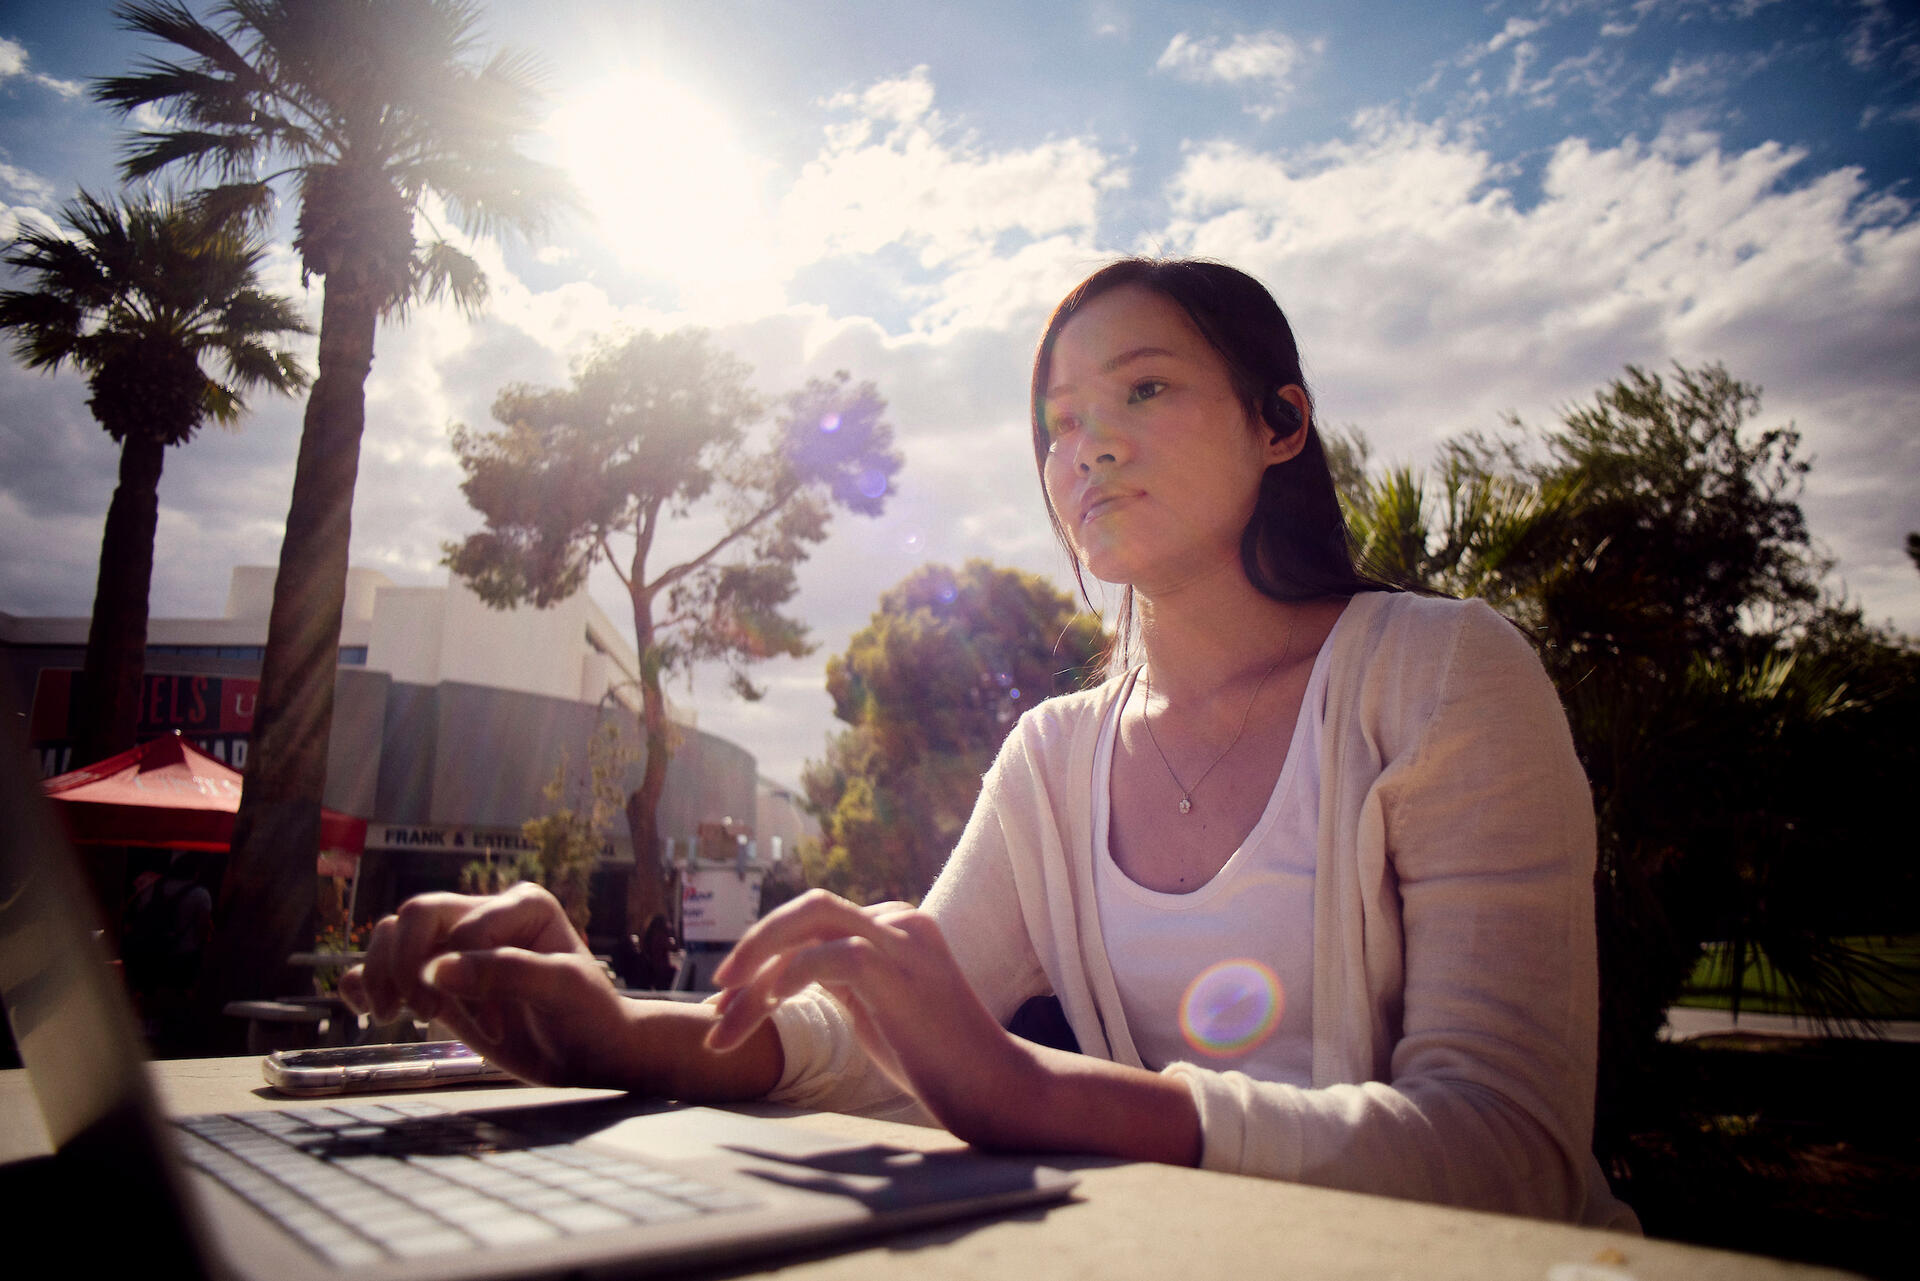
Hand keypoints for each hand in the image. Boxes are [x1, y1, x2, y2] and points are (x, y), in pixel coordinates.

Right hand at [339, 883, 632, 1087]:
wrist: (590, 1055)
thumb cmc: (589, 1015)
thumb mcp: (562, 989)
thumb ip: (506, 973)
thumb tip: (437, 969)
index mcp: (521, 905)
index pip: (464, 926)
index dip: (468, 976)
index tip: (498, 1026)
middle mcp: (484, 917)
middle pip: (415, 917)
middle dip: (406, 966)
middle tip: (428, 1015)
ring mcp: (457, 951)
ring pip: (392, 938)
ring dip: (381, 974)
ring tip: (391, 1016)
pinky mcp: (439, 985)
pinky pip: (382, 971)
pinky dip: (363, 984)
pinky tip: (367, 1010)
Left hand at [703, 890, 1037, 1146]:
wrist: (995, 1089)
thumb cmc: (936, 1059)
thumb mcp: (877, 1008)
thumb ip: (841, 980)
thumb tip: (778, 977)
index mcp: (891, 928)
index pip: (813, 924)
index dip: (763, 956)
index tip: (727, 1005)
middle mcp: (899, 920)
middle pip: (809, 908)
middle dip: (754, 943)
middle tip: (718, 989)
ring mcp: (905, 942)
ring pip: (813, 919)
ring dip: (759, 963)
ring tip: (726, 1013)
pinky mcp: (905, 971)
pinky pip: (834, 953)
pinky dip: (791, 972)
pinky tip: (769, 1002)